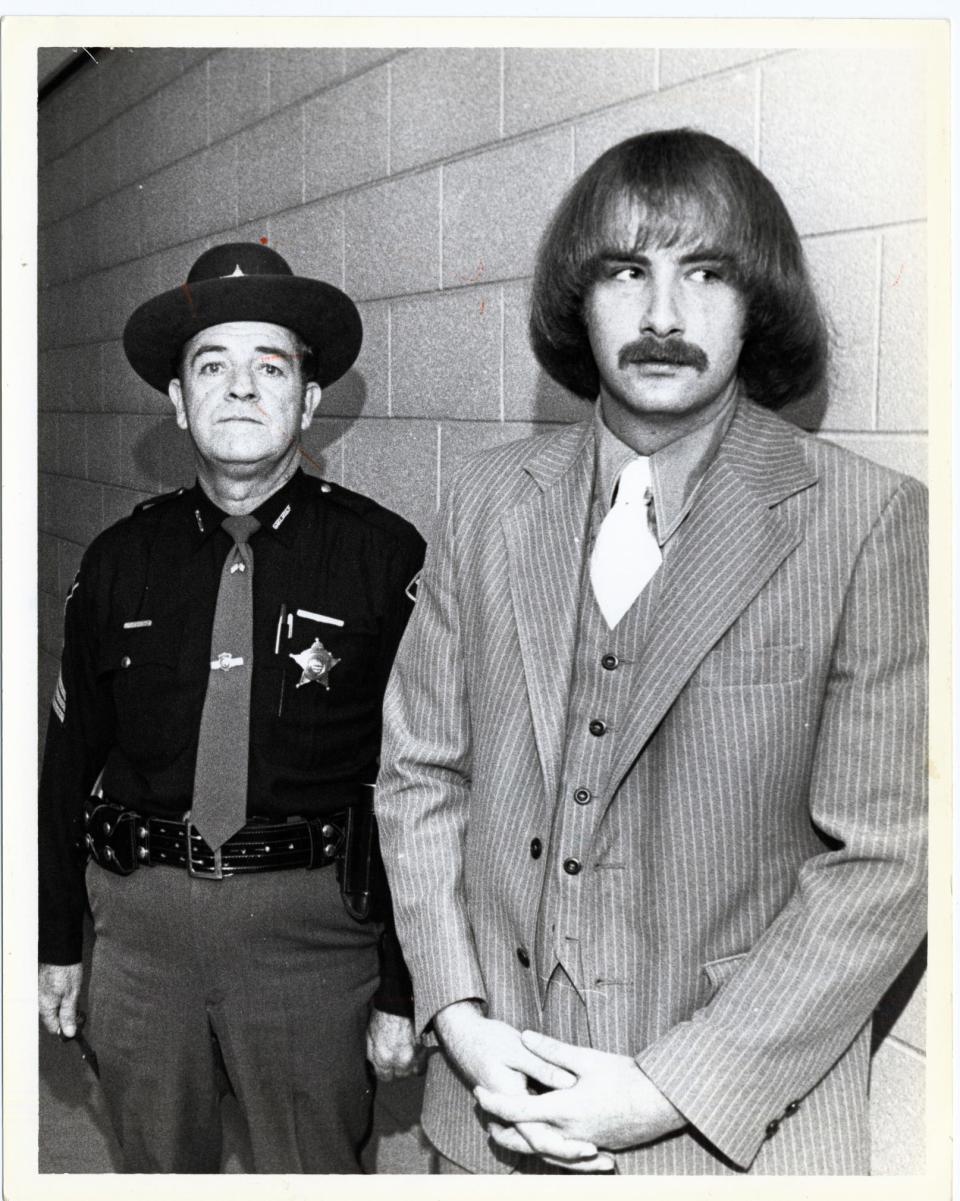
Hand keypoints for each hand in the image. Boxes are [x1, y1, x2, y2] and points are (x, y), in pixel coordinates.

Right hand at [38, 963, 82, 1036]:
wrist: (61, 950)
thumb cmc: (66, 972)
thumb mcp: (71, 995)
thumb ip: (69, 1015)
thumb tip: (68, 1033)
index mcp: (45, 1007)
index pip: (53, 1028)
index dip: (66, 1028)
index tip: (78, 1024)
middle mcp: (41, 1002)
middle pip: (53, 1017)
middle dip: (67, 1016)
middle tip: (79, 1009)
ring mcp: (42, 992)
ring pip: (54, 1006)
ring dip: (65, 1006)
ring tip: (75, 996)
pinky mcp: (45, 984)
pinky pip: (53, 997)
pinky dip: (62, 997)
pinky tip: (70, 989)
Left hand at [366, 1009, 424, 1081]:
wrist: (399, 1002)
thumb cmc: (383, 1016)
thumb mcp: (369, 1036)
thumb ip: (372, 1056)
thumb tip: (373, 1067)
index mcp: (383, 1059)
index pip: (385, 1078)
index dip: (386, 1071)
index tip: (386, 1067)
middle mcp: (400, 1061)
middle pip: (401, 1076)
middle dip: (398, 1069)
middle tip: (397, 1058)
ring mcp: (414, 1055)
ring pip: (414, 1071)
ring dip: (411, 1065)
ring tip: (407, 1054)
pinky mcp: (425, 1048)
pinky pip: (424, 1061)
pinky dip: (421, 1058)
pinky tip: (416, 1050)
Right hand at [434, 1002, 605, 1168]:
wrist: (463, 1038)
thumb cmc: (489, 1040)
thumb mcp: (516, 1048)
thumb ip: (543, 1065)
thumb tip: (569, 1082)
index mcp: (511, 1102)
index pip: (539, 1136)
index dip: (566, 1146)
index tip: (591, 1148)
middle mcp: (512, 1115)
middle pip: (544, 1148)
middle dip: (575, 1159)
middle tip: (607, 1161)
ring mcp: (515, 1115)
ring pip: (543, 1145)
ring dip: (571, 1154)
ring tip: (605, 1158)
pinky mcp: (519, 1109)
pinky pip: (540, 1132)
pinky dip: (561, 1140)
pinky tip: (584, 1140)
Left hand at [475, 1030, 685, 1161]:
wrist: (662, 1103)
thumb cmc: (626, 1077)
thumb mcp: (587, 1058)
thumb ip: (552, 1050)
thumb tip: (524, 1035)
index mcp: (564, 1109)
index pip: (518, 1109)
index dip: (495, 1101)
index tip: (478, 1091)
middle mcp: (569, 1133)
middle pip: (525, 1138)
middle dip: (502, 1129)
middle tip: (485, 1116)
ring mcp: (582, 1143)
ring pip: (542, 1150)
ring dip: (521, 1140)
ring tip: (505, 1129)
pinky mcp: (595, 1147)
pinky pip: (562, 1153)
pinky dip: (546, 1147)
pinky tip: (543, 1138)